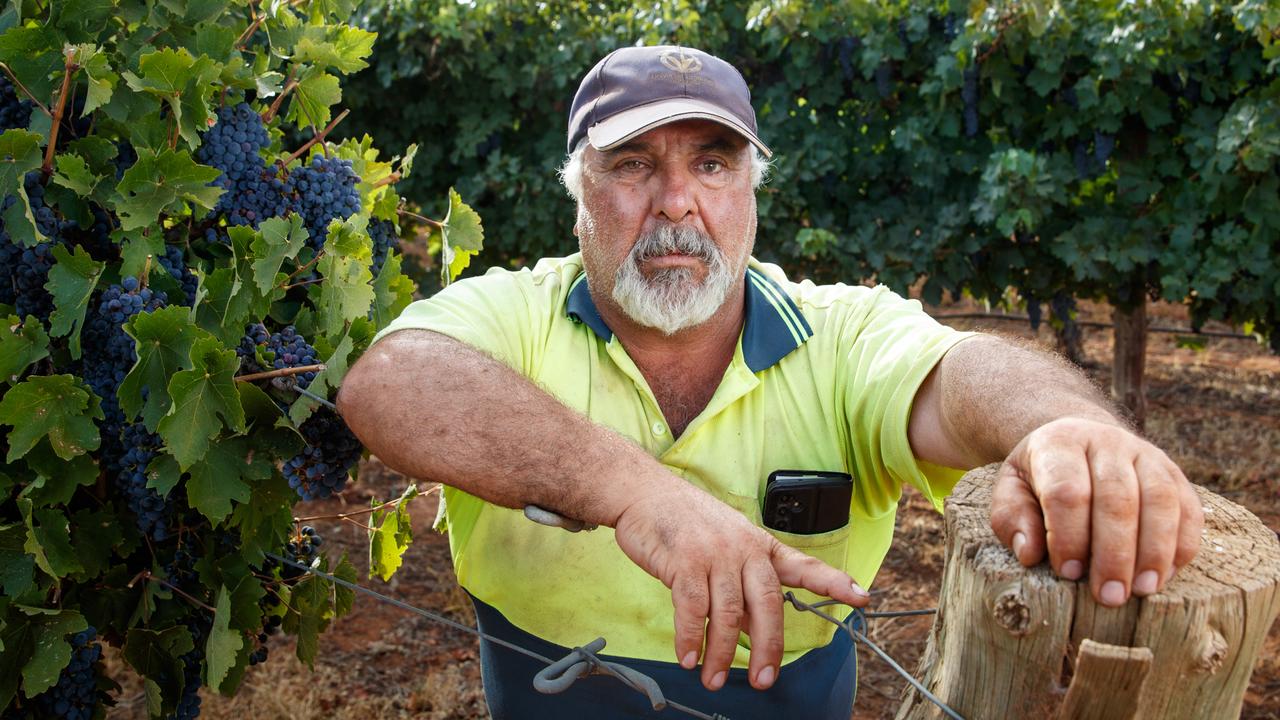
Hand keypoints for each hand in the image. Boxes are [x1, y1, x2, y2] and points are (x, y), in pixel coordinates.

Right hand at [612, 485, 868, 691]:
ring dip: (721, 653)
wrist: (644, 492)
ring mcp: (714, 553)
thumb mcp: (724, 547)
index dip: (833, 582)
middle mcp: (743, 547)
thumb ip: (741, 587)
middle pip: (768, 603)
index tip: (862, 597)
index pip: (802, 564)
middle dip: (768, 647)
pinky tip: (689, 657)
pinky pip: (692, 608)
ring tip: (714, 678)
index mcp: (759, 545)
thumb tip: (750, 631)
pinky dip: (690, 638)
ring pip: (728, 613)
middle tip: (764, 680)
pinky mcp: (683, 560)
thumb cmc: (684, 522)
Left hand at [990, 417, 1202, 605]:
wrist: (1080, 439)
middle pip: (1118, 497)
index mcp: (1060, 443)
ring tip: (1142, 590)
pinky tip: (1164, 575)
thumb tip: (1029, 554)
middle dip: (1114, 552)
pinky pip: (1188, 508)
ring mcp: (1147, 455)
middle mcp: (1108, 442)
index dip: (1069, 535)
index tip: (1068, 573)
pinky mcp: (1175, 474)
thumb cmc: (1040, 476)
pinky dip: (1182, 544)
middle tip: (1109, 596)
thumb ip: (1012, 518)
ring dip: (1154, 550)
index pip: (1067, 490)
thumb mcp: (1011, 489)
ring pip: (1160, 500)